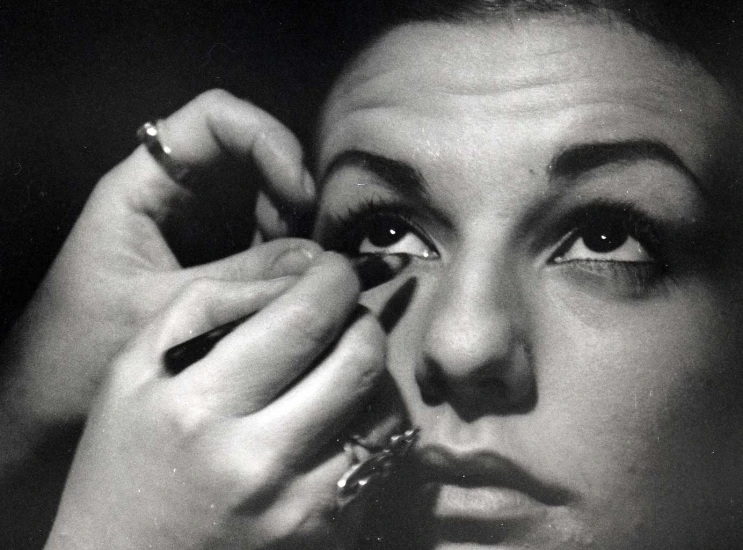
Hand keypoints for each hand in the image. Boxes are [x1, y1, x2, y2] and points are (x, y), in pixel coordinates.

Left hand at [0, 90, 318, 466]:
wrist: (52, 396)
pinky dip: (287, 255)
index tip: (298, 192)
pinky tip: (292, 286)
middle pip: (250, 154)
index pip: (215, 119)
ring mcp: (197, 225)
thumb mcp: (162, 308)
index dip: (266, 139)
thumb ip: (240, 280)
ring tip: (304, 270)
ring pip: (264, 197)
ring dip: (294, 225)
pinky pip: (263, 237)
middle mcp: (175, 194)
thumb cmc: (81, 346)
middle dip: (289, 187)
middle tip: (311, 240)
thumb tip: (318, 263)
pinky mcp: (215, 257)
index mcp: (144, 186)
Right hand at [45, 252, 385, 549]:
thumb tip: (299, 272)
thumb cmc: (126, 458)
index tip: (333, 271)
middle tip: (341, 317)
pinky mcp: (329, 537)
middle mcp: (259, 461)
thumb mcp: (136, 367)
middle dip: (363, 320)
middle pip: (361, 360)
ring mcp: (301, 509)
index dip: (335, 279)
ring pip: (384, 411)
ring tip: (336, 369)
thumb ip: (212, 304)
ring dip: (370, 375)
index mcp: (201, 407)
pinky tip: (328, 424)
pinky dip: (364, 427)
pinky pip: (378, 462)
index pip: (306, 318)